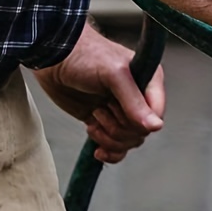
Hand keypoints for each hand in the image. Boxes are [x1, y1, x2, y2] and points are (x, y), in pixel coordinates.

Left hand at [32, 23, 164, 163]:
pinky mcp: (104, 123)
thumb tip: (156, 127)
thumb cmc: (87, 57)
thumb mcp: (114, 75)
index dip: (139, 121)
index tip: (116, 109)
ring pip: (128, 142)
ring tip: (94, 117)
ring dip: (109, 138)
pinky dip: (109, 152)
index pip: (156, 114)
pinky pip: (117, 148)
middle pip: (141, 132)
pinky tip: (98, 150)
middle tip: (100, 110)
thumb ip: (134, 101)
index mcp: (149, 81)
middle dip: (118, 128)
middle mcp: (139, 98)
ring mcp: (121, 112)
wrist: (55, 60)